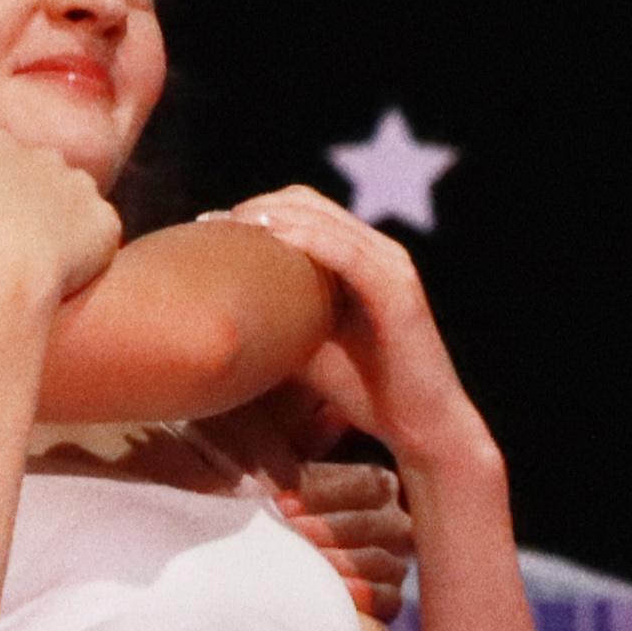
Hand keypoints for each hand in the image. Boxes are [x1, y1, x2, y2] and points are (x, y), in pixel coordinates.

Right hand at [0, 133, 122, 303]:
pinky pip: (101, 232)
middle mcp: (45, 157)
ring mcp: (81, 187)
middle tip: (19, 239)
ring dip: (66, 222)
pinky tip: (69, 274)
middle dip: (35, 198)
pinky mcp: (106, 220)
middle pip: (44, 173)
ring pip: (77, 200)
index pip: (0, 156)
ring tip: (46, 260)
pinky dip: (90, 250)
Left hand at [196, 185, 489, 473]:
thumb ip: (277, 317)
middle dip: (257, 207)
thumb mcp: (306, 345)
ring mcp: (391, 266)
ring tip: (233, 227)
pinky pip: (347, 253)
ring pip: (326, 220)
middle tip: (213, 223)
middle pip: (310, 203)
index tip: (211, 226)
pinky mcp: (397, 289)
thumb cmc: (364, 390)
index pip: (305, 210)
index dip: (257, 209)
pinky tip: (273, 241)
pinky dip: (308, 241)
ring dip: (275, 217)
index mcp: (360, 258)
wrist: (420, 427)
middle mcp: (378, 251)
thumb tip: (219, 311)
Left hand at [260, 421, 418, 619]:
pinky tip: (343, 590)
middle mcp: (390, 521)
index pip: (368, 484)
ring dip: (347, 559)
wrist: (234, 564)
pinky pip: (390, 599)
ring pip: (386, 559)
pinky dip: (368, 595)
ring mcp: (390, 562)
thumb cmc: (256, 510)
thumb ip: (301, 446)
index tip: (282, 504)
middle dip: (335, 527)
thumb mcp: (268, 468)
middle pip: (382, 521)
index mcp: (370, 485)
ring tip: (313, 561)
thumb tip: (332, 416)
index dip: (326, 494)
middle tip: (294, 532)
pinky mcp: (384, 602)